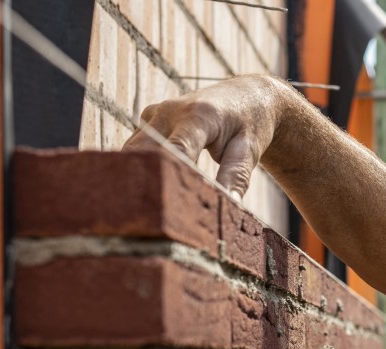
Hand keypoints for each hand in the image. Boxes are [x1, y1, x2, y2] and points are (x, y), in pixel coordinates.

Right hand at [124, 75, 286, 199]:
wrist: (247, 95)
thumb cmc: (250, 124)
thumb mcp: (250, 150)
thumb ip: (236, 177)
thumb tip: (227, 206)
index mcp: (200, 116)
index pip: (176, 148)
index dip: (167, 175)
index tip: (160, 203)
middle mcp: (170, 111)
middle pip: (144, 152)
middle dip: (142, 181)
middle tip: (141, 216)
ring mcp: (156, 113)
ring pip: (134, 151)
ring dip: (137, 177)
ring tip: (139, 211)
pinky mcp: (149, 120)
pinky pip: (137, 149)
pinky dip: (140, 169)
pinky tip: (145, 193)